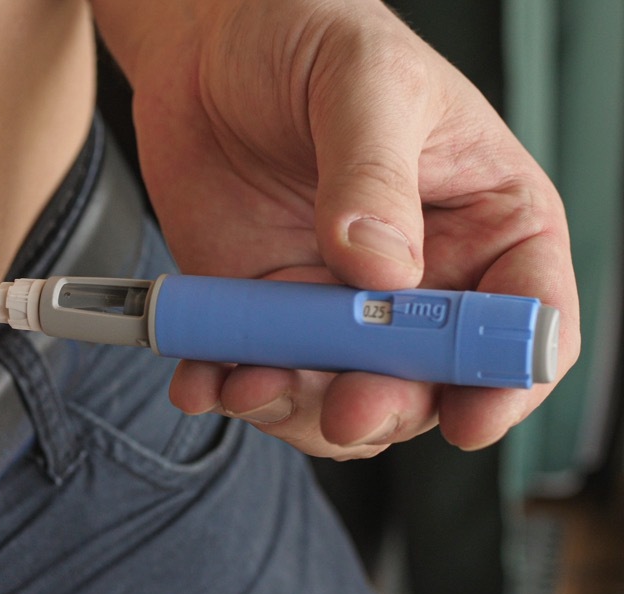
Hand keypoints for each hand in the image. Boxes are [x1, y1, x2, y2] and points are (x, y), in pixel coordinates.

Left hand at [93, 0, 579, 457]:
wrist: (207, 41)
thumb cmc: (310, 35)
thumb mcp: (362, 80)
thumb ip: (373, 172)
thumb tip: (380, 268)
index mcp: (487, 221)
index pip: (529, 321)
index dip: (507, 379)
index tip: (467, 416)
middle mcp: (421, 278)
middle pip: (430, 382)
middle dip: (387, 406)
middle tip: (344, 407)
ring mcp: (338, 302)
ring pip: (341, 398)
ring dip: (299, 411)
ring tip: (250, 382)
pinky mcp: (266, 309)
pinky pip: (258, 376)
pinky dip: (228, 389)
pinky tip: (203, 379)